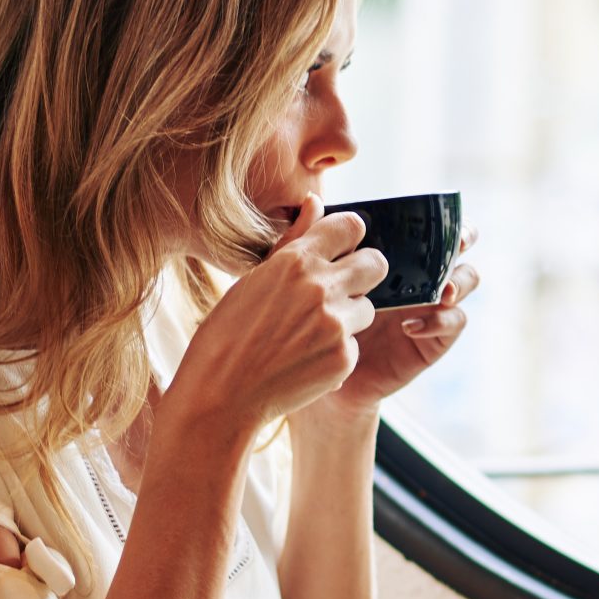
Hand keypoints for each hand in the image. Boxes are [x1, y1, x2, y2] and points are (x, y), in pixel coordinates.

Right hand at [148, 198, 384, 485]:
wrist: (221, 396)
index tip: (343, 250)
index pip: (352, 226)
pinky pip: (355, 345)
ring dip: (349, 318)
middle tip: (345, 288)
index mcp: (295, 261)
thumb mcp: (253, 280)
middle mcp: (321, 287)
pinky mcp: (344, 358)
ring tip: (311, 334)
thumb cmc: (228, 334)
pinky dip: (337, 353)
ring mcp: (336, 324)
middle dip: (365, 273)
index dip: (349, 238)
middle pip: (377, 263)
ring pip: (368, 308)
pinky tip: (305, 361)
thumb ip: (293, 242)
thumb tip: (315, 202)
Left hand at [313, 226, 481, 417]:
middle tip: (453, 245)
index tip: (436, 215)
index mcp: (398, 254)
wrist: (317, 369)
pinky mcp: (433, 338)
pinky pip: (455, 323)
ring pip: (466, 281)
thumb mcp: (311, 277)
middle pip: (459, 247)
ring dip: (458, 281)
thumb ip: (312, 239)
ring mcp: (431, 305)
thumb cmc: (314, 318)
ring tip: (439, 291)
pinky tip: (409, 326)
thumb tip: (313, 200)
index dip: (442, 216)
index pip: (430, 226)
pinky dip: (439, 321)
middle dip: (462, 240)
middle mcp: (421, 275)